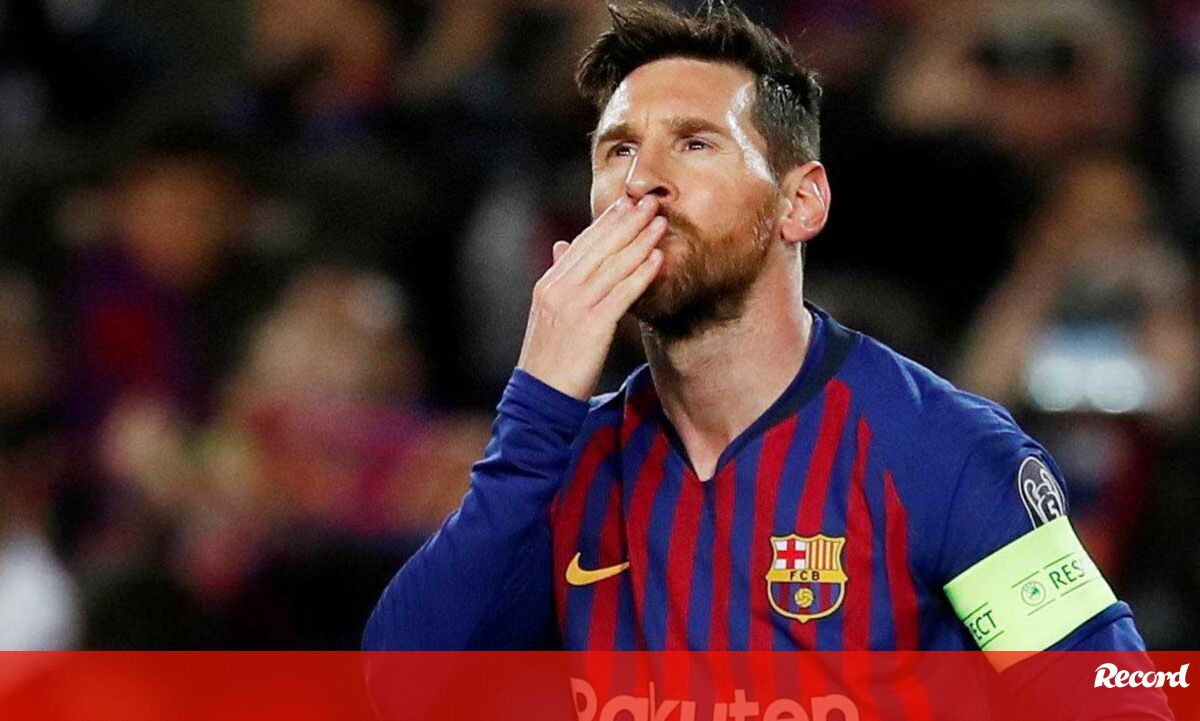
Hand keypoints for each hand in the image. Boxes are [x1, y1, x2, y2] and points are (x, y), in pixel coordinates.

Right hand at [516, 195, 666, 399]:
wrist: (541, 394)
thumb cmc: (550, 357)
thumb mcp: (548, 312)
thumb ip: (559, 278)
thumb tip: (561, 246)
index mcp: (549, 283)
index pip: (582, 244)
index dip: (607, 222)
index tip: (628, 203)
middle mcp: (560, 289)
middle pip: (599, 248)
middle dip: (627, 222)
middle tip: (651, 201)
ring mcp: (575, 305)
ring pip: (613, 266)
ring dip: (640, 242)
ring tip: (660, 223)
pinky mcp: (592, 325)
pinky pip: (622, 293)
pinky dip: (641, 274)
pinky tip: (658, 259)